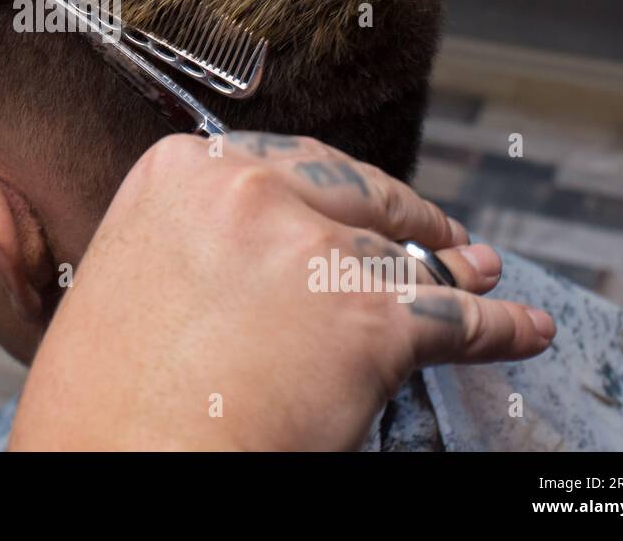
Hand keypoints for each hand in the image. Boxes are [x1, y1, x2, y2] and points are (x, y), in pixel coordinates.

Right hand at [11, 132, 555, 450]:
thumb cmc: (104, 400)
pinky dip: (498, 328)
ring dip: (454, 269)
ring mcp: (313, 252)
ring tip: (481, 274)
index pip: (281, 163)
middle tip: (434, 232)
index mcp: (179, 174)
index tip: (357, 201)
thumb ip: (188, 240)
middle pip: (355, 192)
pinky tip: (519, 330)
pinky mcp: (369, 321)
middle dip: (402, 215)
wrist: (123, 459)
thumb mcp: (124, 279)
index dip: (332, 189)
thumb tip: (240, 258)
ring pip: (404, 257)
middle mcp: (247, 193)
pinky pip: (455, 320)